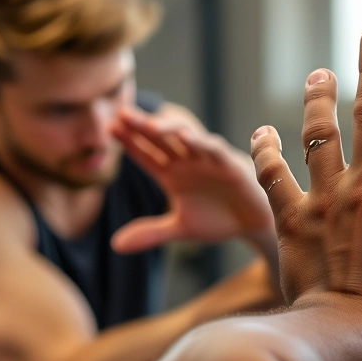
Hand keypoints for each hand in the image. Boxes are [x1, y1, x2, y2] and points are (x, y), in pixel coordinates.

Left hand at [110, 103, 275, 260]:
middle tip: (121, 115)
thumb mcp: (180, 228)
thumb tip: (116, 245)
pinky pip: (212, 148)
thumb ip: (150, 233)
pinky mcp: (228, 163)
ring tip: (148, 125)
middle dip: (141, 127)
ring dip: (168, 129)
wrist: (253, 225)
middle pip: (159, 139)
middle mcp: (186, 161)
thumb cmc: (218, 220)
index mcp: (171, 174)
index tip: (108, 130)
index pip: (145, 154)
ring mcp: (206, 159)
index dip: (128, 142)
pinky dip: (200, 142)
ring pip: (184, 137)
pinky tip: (185, 137)